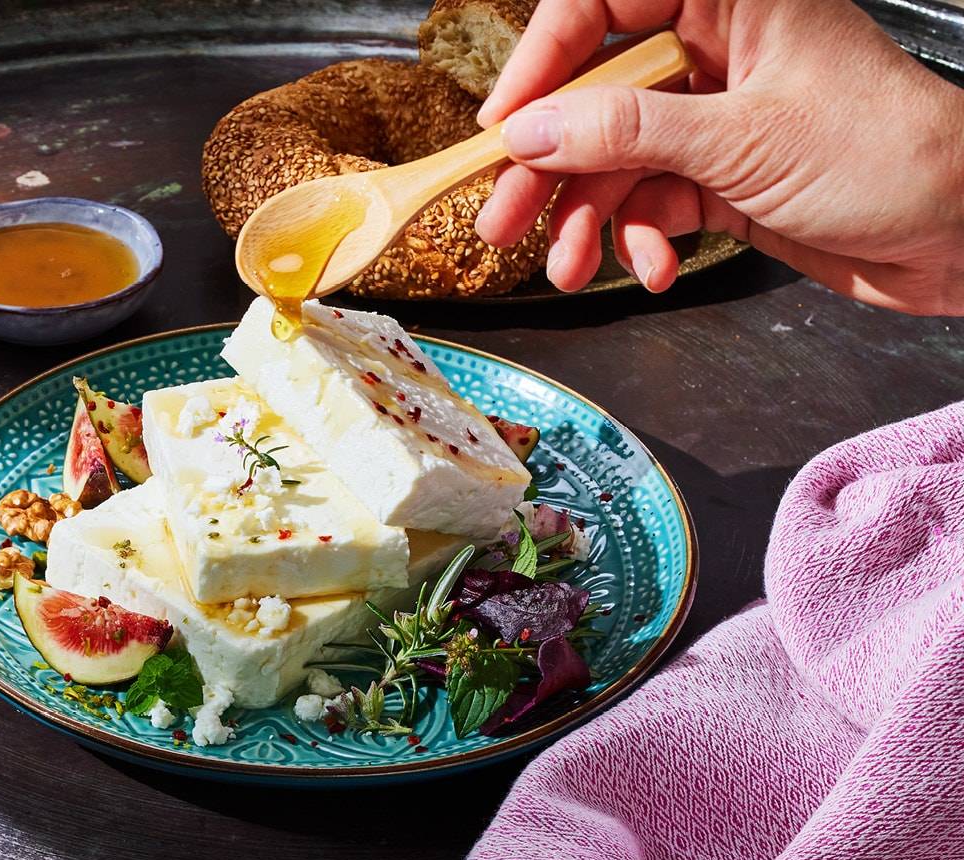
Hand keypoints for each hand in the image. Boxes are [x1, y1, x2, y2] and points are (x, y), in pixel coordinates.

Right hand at [475, 0, 963, 314]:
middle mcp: (712, 52)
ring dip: (586, 222)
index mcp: (729, 1)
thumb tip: (531, 130)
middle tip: (504, 219)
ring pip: (613, 161)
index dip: (543, 59)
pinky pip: (648, 203)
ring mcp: (711, 119)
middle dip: (549, 166)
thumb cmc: (889, 154)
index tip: (503, 124)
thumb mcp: (742, 139)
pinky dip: (640, 241)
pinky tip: (653, 268)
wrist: (958, 236)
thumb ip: (627, 131)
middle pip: (595, 96)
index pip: (603, 4)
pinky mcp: (716, 178)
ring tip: (569, 268)